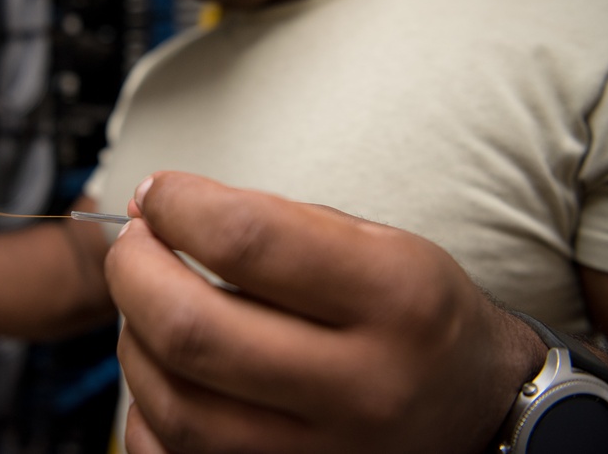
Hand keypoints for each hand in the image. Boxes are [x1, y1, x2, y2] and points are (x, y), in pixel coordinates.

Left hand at [106, 172, 545, 453]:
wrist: (474, 412)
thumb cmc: (415, 314)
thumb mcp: (379, 243)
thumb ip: (272, 221)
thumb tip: (160, 208)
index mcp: (394, 297)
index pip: (248, 239)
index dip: (179, 206)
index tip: (157, 194)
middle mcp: (362, 387)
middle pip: (194, 329)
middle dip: (134, 272)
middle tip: (132, 247)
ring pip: (175, 404)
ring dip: (134, 339)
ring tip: (147, 306)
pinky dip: (148, 409)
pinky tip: (167, 371)